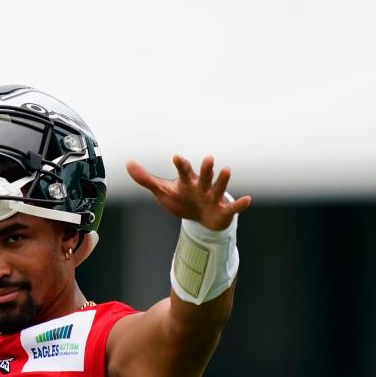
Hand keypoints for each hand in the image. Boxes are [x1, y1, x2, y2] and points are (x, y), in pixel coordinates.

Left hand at [126, 155, 250, 230]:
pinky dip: (240, 204)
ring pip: (218, 187)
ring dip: (223, 180)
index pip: (183, 172)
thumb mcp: (162, 191)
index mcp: (188, 181)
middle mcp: (202, 186)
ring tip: (227, 169)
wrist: (200, 219)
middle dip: (206, 169)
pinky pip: (233, 207)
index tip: (176, 157)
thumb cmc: (182, 200)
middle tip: (208, 159)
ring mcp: (214, 197)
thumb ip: (146, 178)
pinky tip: (247, 199)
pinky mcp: (223, 210)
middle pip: (204, 176)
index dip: (180, 165)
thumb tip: (128, 164)